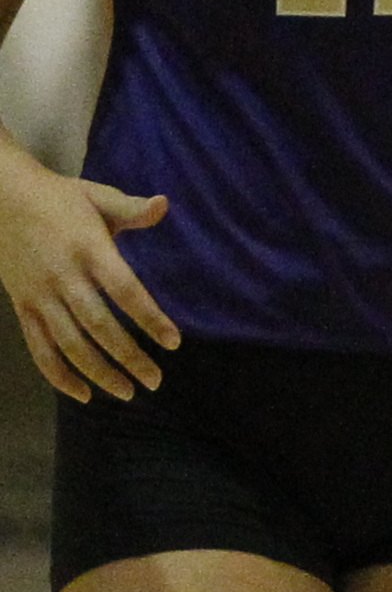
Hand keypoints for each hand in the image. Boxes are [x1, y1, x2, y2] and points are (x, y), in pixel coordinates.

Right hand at [2, 154, 174, 401]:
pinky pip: (37, 347)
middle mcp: (63, 276)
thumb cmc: (60, 198)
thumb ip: (132, 209)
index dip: (149, 318)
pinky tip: (82, 394)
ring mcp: (39, 294)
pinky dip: (57, 374)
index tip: (173, 342)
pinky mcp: (21, 306)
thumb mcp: (98, 197)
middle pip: (98, 325)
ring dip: (97, 372)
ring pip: (68, 343)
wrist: (0, 198)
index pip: (124, 289)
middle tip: (155, 380)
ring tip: (127, 392)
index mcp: (88, 248)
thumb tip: (164, 204)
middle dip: (128, 357)